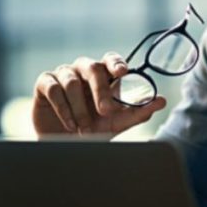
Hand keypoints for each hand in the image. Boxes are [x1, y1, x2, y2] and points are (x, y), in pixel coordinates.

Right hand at [32, 53, 167, 135]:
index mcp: (104, 75)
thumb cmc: (94, 129)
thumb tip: (162, 101)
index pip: (111, 59)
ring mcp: (63, 74)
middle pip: (93, 68)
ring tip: (84, 128)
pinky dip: (64, 108)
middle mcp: (84, 70)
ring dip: (80, 108)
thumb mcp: (118, 123)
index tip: (122, 72)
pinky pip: (54, 89)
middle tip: (106, 112)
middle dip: (101, 91)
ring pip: (72, 81)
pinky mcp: (45, 83)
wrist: (66, 147)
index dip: (116, 62)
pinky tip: (70, 124)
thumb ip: (139, 111)